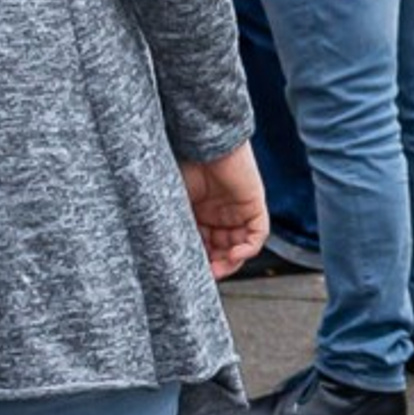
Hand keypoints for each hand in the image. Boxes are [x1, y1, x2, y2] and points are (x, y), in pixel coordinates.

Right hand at [180, 144, 267, 274]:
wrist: (198, 138)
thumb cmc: (177, 162)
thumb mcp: (168, 200)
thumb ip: (169, 224)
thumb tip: (156, 253)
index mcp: (197, 212)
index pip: (201, 244)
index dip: (196, 261)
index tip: (187, 273)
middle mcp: (218, 213)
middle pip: (221, 249)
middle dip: (214, 265)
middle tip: (204, 276)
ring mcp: (237, 209)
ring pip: (239, 245)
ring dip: (231, 261)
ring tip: (218, 268)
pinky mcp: (254, 204)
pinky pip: (258, 234)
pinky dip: (248, 248)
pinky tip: (235, 254)